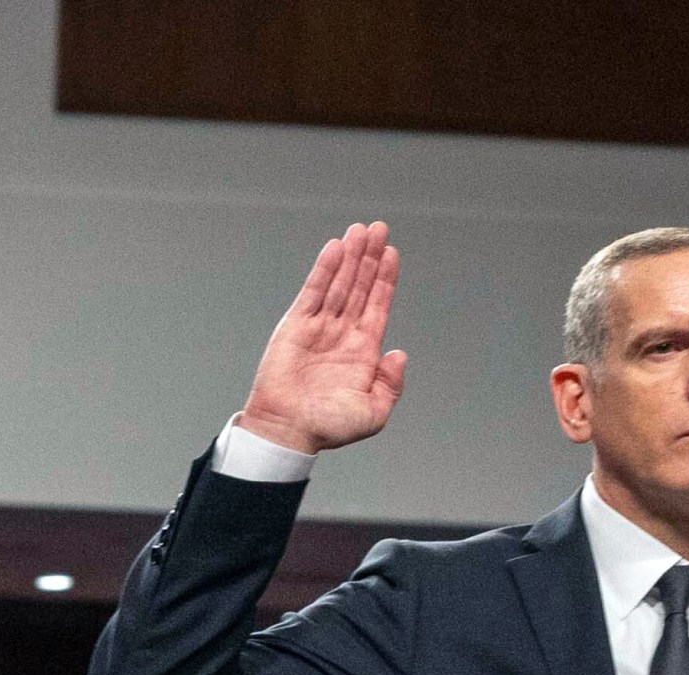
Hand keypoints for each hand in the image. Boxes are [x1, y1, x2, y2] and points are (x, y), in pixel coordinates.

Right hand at [236, 221, 406, 454]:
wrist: (288, 431)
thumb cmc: (327, 428)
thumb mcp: (373, 413)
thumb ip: (391, 384)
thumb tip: (400, 354)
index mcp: (362, 352)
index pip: (377, 305)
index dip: (385, 279)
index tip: (392, 253)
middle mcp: (341, 334)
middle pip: (359, 286)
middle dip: (370, 258)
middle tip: (379, 229)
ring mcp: (319, 327)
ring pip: (339, 283)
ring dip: (351, 256)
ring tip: (361, 230)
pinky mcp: (296, 325)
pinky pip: (314, 291)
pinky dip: (325, 269)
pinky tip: (336, 249)